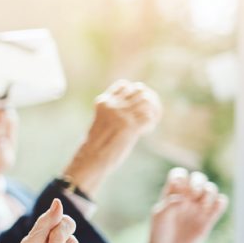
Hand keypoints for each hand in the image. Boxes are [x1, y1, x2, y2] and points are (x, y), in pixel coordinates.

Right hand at [63, 80, 162, 195]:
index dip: (133, 91)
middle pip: (139, 89)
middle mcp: (113, 105)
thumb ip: (112, 111)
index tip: (135, 102)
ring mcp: (122, 115)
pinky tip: (144, 132)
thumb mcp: (100, 121)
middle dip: (147, 99)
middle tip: (148, 112)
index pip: (124, 84)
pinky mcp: (131, 126)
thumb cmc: (94, 143)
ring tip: (147, 123)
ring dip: (152, 110)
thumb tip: (132, 107)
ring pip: (147, 100)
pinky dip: (150, 124)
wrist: (91, 158)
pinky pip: (149, 118)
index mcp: (103, 102)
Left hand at [147, 168, 227, 242]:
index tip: (177, 186)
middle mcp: (187, 197)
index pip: (179, 174)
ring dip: (209, 192)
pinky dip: (220, 201)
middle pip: (198, 177)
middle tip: (192, 195)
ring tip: (201, 205)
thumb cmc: (160, 231)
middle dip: (197, 182)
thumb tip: (182, 198)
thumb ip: (169, 205)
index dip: (180, 176)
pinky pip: (221, 203)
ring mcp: (198, 206)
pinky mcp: (209, 217)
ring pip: (211, 188)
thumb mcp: (159, 217)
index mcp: (172, 193)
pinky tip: (212, 208)